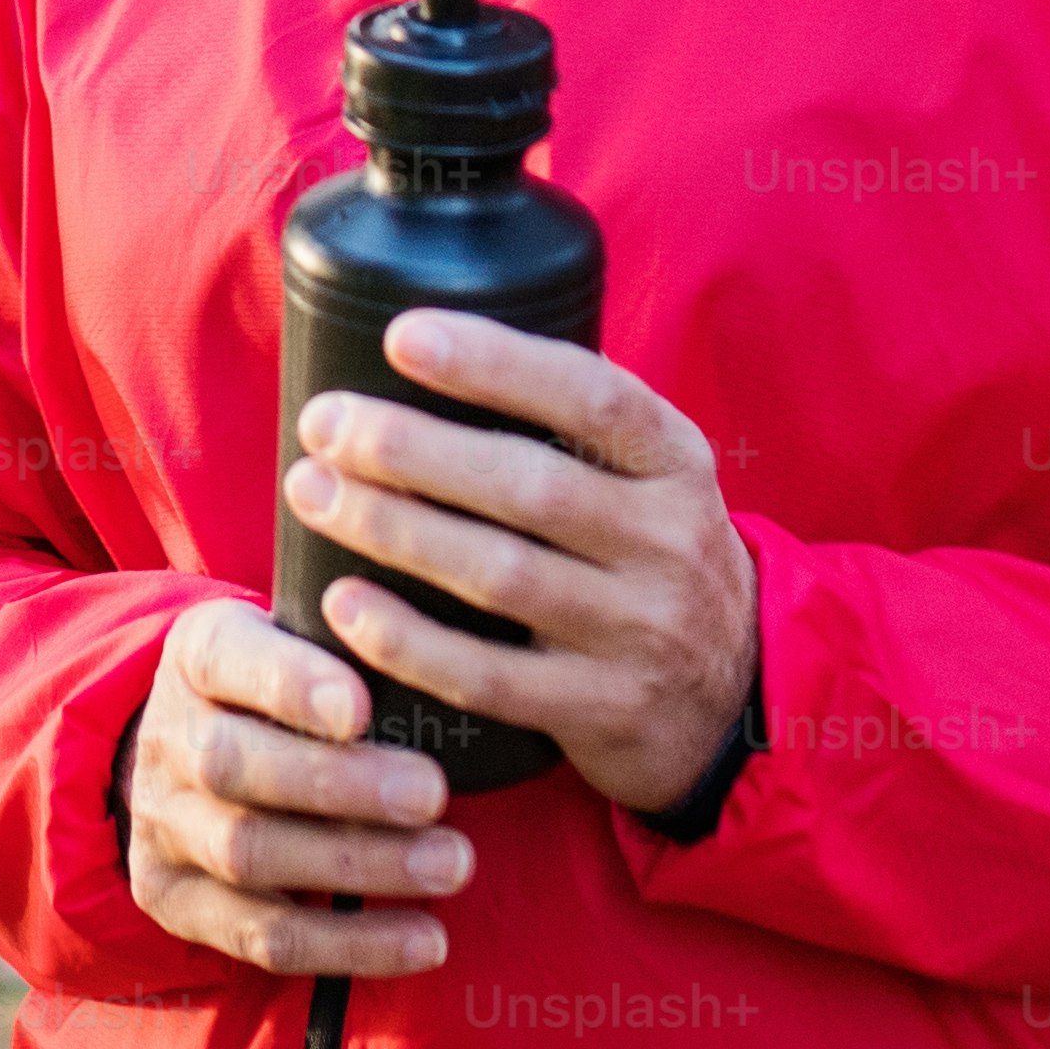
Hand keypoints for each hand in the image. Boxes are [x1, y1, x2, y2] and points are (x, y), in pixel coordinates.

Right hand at [118, 594, 472, 977]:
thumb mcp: (295, 643)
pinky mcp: (178, 901)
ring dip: (358, 866)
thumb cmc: (280, 692)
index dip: (289, 684)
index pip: (227, 658)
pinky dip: (350, 943)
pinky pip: (263, 937)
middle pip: (232, 765)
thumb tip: (444, 658)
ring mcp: (165, 826)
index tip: (361, 708)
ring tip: (449, 866)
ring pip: (247, 853)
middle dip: (339, 784)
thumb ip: (350, 648)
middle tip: (433, 794)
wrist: (185, 758)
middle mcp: (167, 739)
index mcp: (196, 654)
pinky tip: (425, 940)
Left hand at [277, 308, 758, 820]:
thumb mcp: (652, 478)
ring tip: (312, 491)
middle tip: (324, 423)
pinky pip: (489, 677)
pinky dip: (409, 640)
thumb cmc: (650, 556)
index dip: (496, 362)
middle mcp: (668, 543)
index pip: (591, 396)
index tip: (402, 337)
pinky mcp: (604, 711)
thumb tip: (427, 344)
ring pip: (501, 577)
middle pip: (529, 486)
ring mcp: (640, 633)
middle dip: (412, 450)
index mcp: (677, 463)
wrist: (737, 697)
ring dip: (393, 531)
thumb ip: (574, 424)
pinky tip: (346, 605)